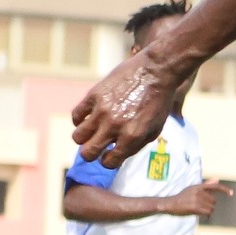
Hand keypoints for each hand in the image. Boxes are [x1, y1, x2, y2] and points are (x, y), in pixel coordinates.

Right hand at [72, 47, 188, 167]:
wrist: (156, 71)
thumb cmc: (159, 101)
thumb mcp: (155, 128)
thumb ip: (136, 144)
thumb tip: (117, 155)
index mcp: (132, 137)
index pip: (109, 162)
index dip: (109, 161)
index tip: (110, 155)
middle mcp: (114, 126)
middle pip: (87, 153)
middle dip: (91, 154)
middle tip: (96, 147)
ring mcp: (102, 111)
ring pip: (78, 137)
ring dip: (84, 138)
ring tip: (92, 132)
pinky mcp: (93, 95)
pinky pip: (76, 115)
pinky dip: (80, 120)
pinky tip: (89, 118)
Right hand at [165, 180, 232, 218]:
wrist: (169, 204)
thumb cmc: (182, 197)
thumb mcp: (193, 188)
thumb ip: (206, 185)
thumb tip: (217, 179)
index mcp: (198, 186)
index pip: (214, 186)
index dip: (224, 190)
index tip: (231, 193)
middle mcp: (199, 192)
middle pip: (213, 201)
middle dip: (209, 205)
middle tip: (199, 206)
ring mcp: (197, 200)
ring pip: (211, 208)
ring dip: (207, 210)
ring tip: (197, 209)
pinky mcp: (196, 207)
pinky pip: (208, 212)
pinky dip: (206, 215)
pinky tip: (200, 214)